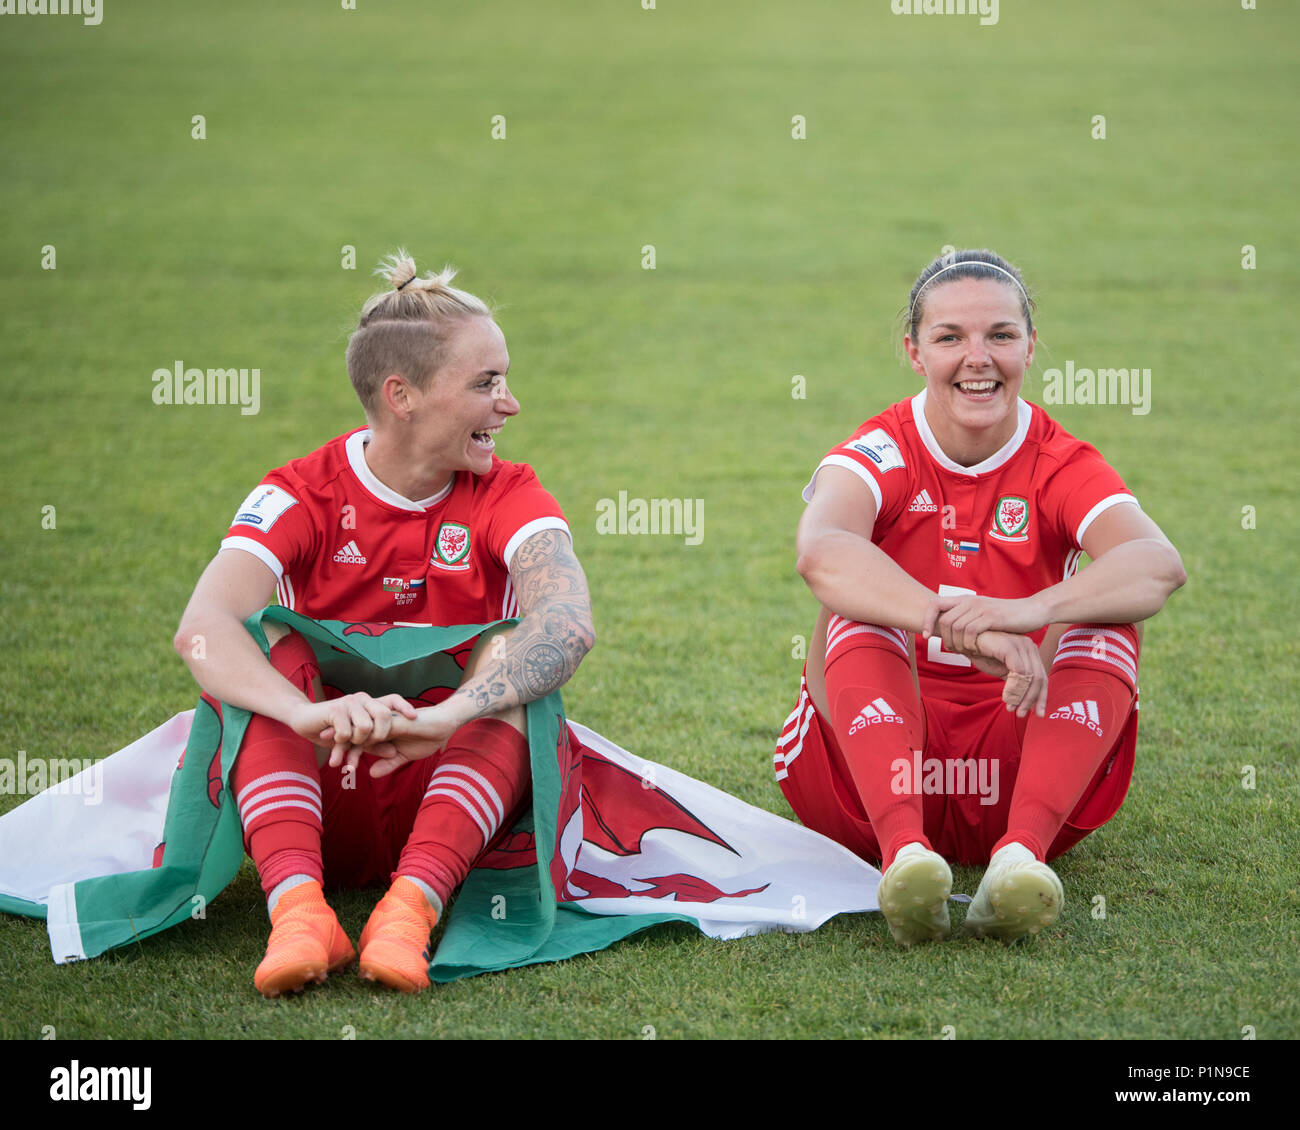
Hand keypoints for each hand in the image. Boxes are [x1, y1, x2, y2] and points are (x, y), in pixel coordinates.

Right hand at [284, 693, 417, 765]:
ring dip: (356, 742)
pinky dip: (342, 741)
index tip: (414, 718)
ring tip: (345, 743)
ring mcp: (349, 702)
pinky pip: (348, 732)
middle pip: (384, 715)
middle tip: (367, 745)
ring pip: (366, 727)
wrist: (304, 721)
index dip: (404, 707)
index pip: (393, 699)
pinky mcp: (335, 709)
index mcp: (370, 704)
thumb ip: (376, 745)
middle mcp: (363, 699)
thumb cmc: (332, 731)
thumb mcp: (357, 741)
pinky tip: (334, 739)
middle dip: (379, 736)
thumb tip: (395, 752)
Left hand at [323, 700, 463, 778]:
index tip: (333, 761)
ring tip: (336, 760)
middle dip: (341, 746)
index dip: (348, 749)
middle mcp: (381, 724)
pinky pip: (375, 729)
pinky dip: (363, 738)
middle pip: (356, 734)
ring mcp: (386, 721)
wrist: (446, 725)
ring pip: (361, 732)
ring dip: (348, 745)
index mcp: (382, 731)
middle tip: (329, 761)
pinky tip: (354, 747)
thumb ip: (388, 763)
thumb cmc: (428, 737)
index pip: (361, 740)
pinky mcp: (393, 720)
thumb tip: (372, 774)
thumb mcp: (405, 756)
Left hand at [922, 593, 1049, 653]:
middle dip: (944, 638)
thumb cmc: (1007, 617)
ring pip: (956, 627)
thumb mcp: (982, 615)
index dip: (926, 619)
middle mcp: (971, 601)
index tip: (925, 636)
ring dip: (957, 644)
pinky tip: (975, 650)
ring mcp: (981, 608)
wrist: (1033, 610)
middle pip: (944, 620)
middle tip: (953, 650)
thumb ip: (967, 619)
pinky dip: (969, 643)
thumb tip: (948, 632)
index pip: (935, 604)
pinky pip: (971, 631)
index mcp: (965, 599)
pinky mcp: (992, 617)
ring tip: (965, 652)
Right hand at [962, 630, 1048, 718]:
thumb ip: (1017, 681)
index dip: (1042, 697)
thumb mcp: (1004, 670)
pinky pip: (1018, 673)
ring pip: (1030, 677)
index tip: (1038, 714)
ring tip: (1012, 708)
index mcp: (1030, 651)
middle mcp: (1029, 646)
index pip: (1042, 677)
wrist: (964, 641)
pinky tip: (1006, 698)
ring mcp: (1021, 645)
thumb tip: (1027, 699)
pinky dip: (1014, 688)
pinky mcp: (1010, 647)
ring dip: (1021, 697)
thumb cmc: (983, 653)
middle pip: (1039, 678)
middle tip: (1022, 714)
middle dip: (1032, 700)